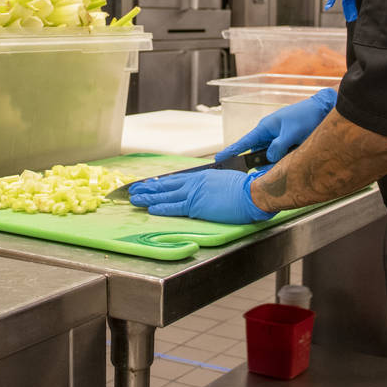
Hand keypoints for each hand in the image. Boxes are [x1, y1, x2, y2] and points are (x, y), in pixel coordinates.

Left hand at [128, 169, 275, 224]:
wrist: (250, 193)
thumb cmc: (244, 188)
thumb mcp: (225, 180)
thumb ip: (213, 184)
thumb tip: (210, 187)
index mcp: (201, 176)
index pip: (176, 180)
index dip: (162, 182)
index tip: (151, 183)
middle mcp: (194, 183)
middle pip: (166, 185)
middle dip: (150, 188)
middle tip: (135, 189)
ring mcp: (193, 194)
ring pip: (165, 196)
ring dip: (149, 197)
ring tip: (136, 198)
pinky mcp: (196, 207)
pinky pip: (174, 208)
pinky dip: (161, 208)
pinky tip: (151, 209)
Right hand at [215, 88, 336, 162]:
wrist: (322, 109)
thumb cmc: (306, 117)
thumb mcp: (291, 133)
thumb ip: (279, 147)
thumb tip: (270, 158)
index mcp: (265, 128)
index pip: (244, 142)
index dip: (231, 151)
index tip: (218, 159)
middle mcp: (269, 133)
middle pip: (256, 152)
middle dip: (257, 163)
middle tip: (255, 174)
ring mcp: (277, 137)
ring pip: (270, 155)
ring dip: (274, 162)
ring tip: (280, 162)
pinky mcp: (287, 142)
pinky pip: (280, 154)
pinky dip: (283, 159)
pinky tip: (290, 159)